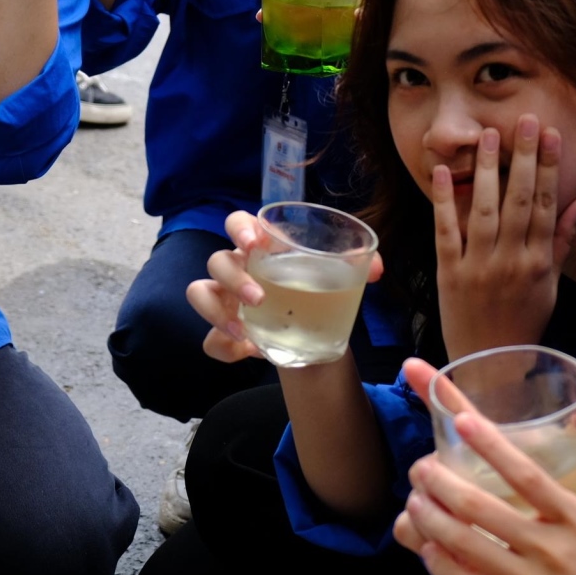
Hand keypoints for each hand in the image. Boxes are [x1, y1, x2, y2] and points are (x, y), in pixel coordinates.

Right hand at [187, 210, 386, 363]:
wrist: (314, 328)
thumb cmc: (317, 288)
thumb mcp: (338, 275)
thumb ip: (359, 266)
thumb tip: (376, 269)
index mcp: (262, 245)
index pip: (238, 222)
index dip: (240, 229)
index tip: (255, 244)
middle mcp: (238, 267)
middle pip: (216, 261)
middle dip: (234, 278)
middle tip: (260, 298)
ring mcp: (226, 299)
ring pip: (199, 293)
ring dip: (217, 312)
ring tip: (244, 332)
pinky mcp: (224, 331)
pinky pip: (209, 339)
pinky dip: (224, 347)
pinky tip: (248, 351)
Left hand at [393, 410, 575, 574]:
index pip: (527, 476)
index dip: (491, 445)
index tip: (463, 421)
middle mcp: (550, 551)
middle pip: (482, 509)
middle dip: (442, 483)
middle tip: (421, 467)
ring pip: (465, 546)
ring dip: (432, 519)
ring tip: (416, 500)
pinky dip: (441, 564)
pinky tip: (429, 546)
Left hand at [428, 118, 575, 359]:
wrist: (491, 362)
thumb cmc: (524, 322)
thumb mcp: (551, 284)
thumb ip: (562, 242)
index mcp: (539, 262)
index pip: (546, 205)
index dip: (550, 168)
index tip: (552, 135)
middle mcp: (511, 260)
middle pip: (520, 200)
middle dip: (523, 157)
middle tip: (525, 121)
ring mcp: (479, 266)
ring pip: (485, 209)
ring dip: (487, 169)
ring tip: (488, 134)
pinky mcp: (450, 273)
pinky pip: (447, 231)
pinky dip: (444, 201)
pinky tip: (442, 172)